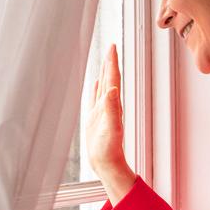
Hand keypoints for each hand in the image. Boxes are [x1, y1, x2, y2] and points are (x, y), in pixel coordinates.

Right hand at [86, 45, 134, 202]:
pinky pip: (96, 97)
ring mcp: (102, 110)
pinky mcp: (95, 117)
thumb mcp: (110, 128)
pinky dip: (97, 87)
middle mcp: (109, 104)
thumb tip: (112, 89)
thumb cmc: (108, 149)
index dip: (112, 62)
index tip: (112, 46)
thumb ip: (111, 109)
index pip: (113, 78)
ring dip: (105, 72)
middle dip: (110, 62)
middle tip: (110, 47)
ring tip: (105, 60)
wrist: (106, 163)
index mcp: (112, 104)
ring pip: (104, 85)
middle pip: (110, 78)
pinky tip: (98, 82)